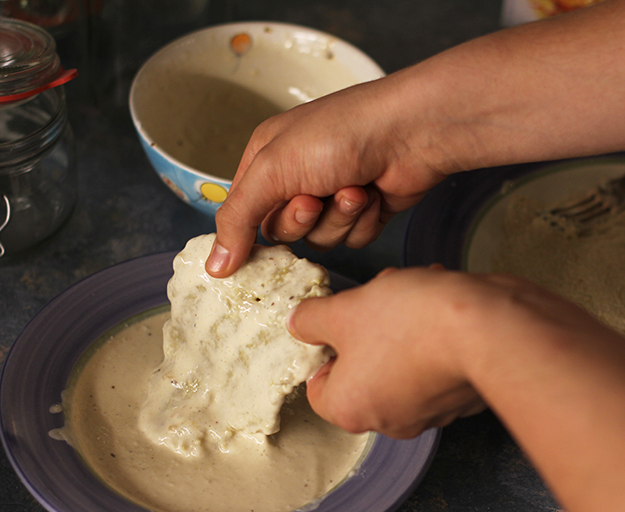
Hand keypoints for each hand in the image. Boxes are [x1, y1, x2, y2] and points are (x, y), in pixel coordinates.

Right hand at [206, 79, 447, 277]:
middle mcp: (299, 176)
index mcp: (267, 159)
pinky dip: (363, 221)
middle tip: (315, 196)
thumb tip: (214, 266)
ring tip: (354, 188)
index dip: (249, 232)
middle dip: (303, 219)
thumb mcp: (273, 169)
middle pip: (284, 231)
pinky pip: (353, 239)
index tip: (251, 252)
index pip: (244, 212)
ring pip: (322, 239)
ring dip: (338, 219)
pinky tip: (374, 194)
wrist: (409, 133)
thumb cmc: (339, 134)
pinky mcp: (366, 211)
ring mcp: (334, 195)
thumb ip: (239, 218)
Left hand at [289, 267, 486, 437]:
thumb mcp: (345, 310)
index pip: (319, 386)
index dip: (325, 348)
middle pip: (362, 370)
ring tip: (417, 293)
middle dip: (369, 328)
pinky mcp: (463, 396)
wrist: (488, 328)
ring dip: (402, 324)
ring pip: (400, 360)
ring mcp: (431, 412)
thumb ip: (313, 319)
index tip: (340, 321)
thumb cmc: (412, 324)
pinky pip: (437, 362)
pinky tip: (444, 308)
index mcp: (350, 409)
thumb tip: (300, 323)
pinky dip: (436, 335)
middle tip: (379, 299)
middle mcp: (389, 421)